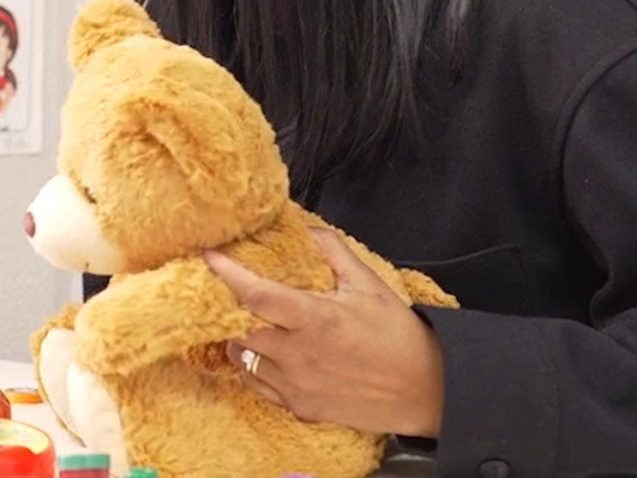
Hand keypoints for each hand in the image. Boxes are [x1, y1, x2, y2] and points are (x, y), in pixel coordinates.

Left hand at [204, 228, 444, 437]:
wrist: (426, 390)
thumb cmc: (399, 336)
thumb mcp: (369, 284)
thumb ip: (333, 251)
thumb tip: (308, 228)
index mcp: (315, 319)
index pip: (255, 295)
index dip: (226, 274)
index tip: (209, 256)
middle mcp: (299, 355)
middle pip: (237, 328)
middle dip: (224, 308)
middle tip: (221, 291)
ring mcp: (297, 385)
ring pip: (244, 358)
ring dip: (239, 337)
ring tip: (247, 321)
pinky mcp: (300, 408)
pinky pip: (258, 384)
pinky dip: (253, 366)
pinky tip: (264, 352)